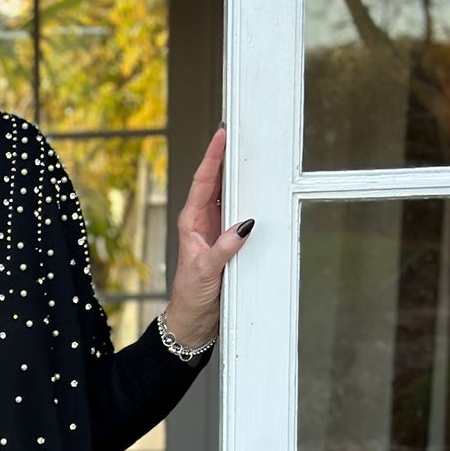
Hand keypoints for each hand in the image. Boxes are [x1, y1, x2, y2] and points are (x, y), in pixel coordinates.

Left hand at [162, 124, 253, 350]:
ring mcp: (215, 229)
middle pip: (215, 181)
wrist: (193, 319)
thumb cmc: (192, 295)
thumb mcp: (206, 271)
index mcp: (190, 222)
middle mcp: (202, 221)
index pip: (202, 182)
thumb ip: (224, 249)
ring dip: (237, 174)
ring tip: (249, 151)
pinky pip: (239, 212)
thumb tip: (244, 225)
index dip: (212, 157)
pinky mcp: (226, 240)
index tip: (221, 135)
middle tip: (238, 131)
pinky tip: (258, 187)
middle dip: (225, 156)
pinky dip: (247, 198)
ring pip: (227, 194)